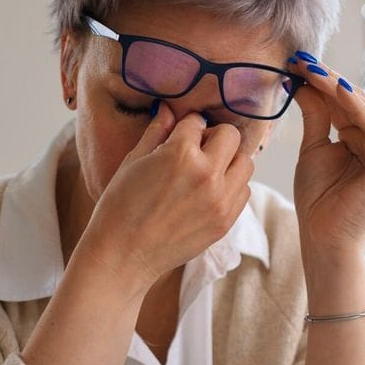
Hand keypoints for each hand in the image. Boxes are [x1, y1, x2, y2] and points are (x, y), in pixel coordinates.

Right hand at [82, 102, 253, 287]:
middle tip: (196, 151)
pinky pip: (243, 191)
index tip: (178, 136)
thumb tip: (168, 110)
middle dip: (214, 138)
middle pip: (231, 136)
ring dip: (228, 161)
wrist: (123, 255)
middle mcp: (207, 174)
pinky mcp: (225, 221)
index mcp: (181, 154)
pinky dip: (231, 186)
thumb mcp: (133, 161)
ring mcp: (220, 200)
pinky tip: (209, 193)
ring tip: (206, 172)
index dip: (186, 127)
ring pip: (245, 163)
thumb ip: (156, 133)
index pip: (197, 121)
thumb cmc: (120, 207)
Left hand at [288, 56, 364, 255]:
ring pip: (364, 112)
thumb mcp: (314, 148)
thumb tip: (304, 82)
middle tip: (302, 59)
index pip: (345, 105)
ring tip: (313, 69)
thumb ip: (316, 116)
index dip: (322, 83)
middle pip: (355, 104)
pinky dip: (354, 108)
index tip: (297, 62)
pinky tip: (335, 88)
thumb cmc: (317, 200)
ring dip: (337, 88)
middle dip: (328, 81)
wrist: (322, 236)